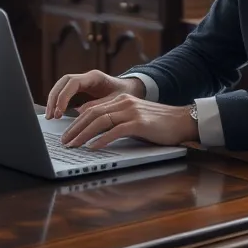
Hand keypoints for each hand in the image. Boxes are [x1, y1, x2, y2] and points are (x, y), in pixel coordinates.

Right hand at [45, 69, 144, 119]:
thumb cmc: (126, 94)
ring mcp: (83, 83)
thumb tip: (80, 112)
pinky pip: (66, 93)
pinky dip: (59, 103)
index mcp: (94, 77)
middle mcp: (86, 78)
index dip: (64, 96)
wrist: (133, 89)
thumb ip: (100, 105)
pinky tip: (56, 114)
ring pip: (61, 87)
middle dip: (54, 98)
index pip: (72, 82)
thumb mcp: (116, 101)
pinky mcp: (81, 91)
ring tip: (51, 116)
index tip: (60, 111)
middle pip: (63, 82)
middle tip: (51, 115)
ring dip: (54, 100)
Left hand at [60, 93, 198, 148]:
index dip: (76, 122)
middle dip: (75, 129)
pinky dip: (101, 139)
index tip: (67, 134)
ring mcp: (132, 111)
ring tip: (73, 145)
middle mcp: (124, 102)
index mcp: (121, 100)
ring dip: (83, 134)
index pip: (92, 109)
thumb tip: (95, 134)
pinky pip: (115, 130)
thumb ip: (117, 122)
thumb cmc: (158, 124)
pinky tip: (93, 147)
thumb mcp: (134, 119)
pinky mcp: (139, 123)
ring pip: (100, 121)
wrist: (182, 121)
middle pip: (92, 114)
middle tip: (64, 142)